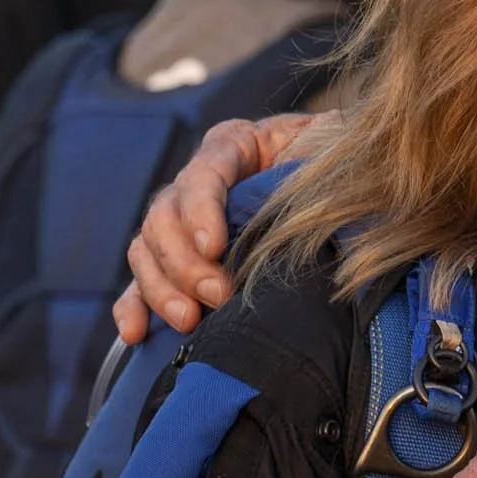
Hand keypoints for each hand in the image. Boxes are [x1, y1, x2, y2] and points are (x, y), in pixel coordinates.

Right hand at [114, 112, 323, 340]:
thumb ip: (319, 149)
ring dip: (162, 288)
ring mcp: (180, 224)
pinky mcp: (175, 264)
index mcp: (233, 145)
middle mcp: (197, 182)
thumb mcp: (331, 143)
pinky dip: (133, 308)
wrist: (343, 192)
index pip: (204, 173)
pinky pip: (140, 284)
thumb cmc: (336, 165)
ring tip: (188, 320)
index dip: (201, 210)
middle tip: (218, 293)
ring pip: (147, 251)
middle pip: (165, 217)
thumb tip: (306, 168)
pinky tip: (135, 334)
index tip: (215, 246)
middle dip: (186, 261)